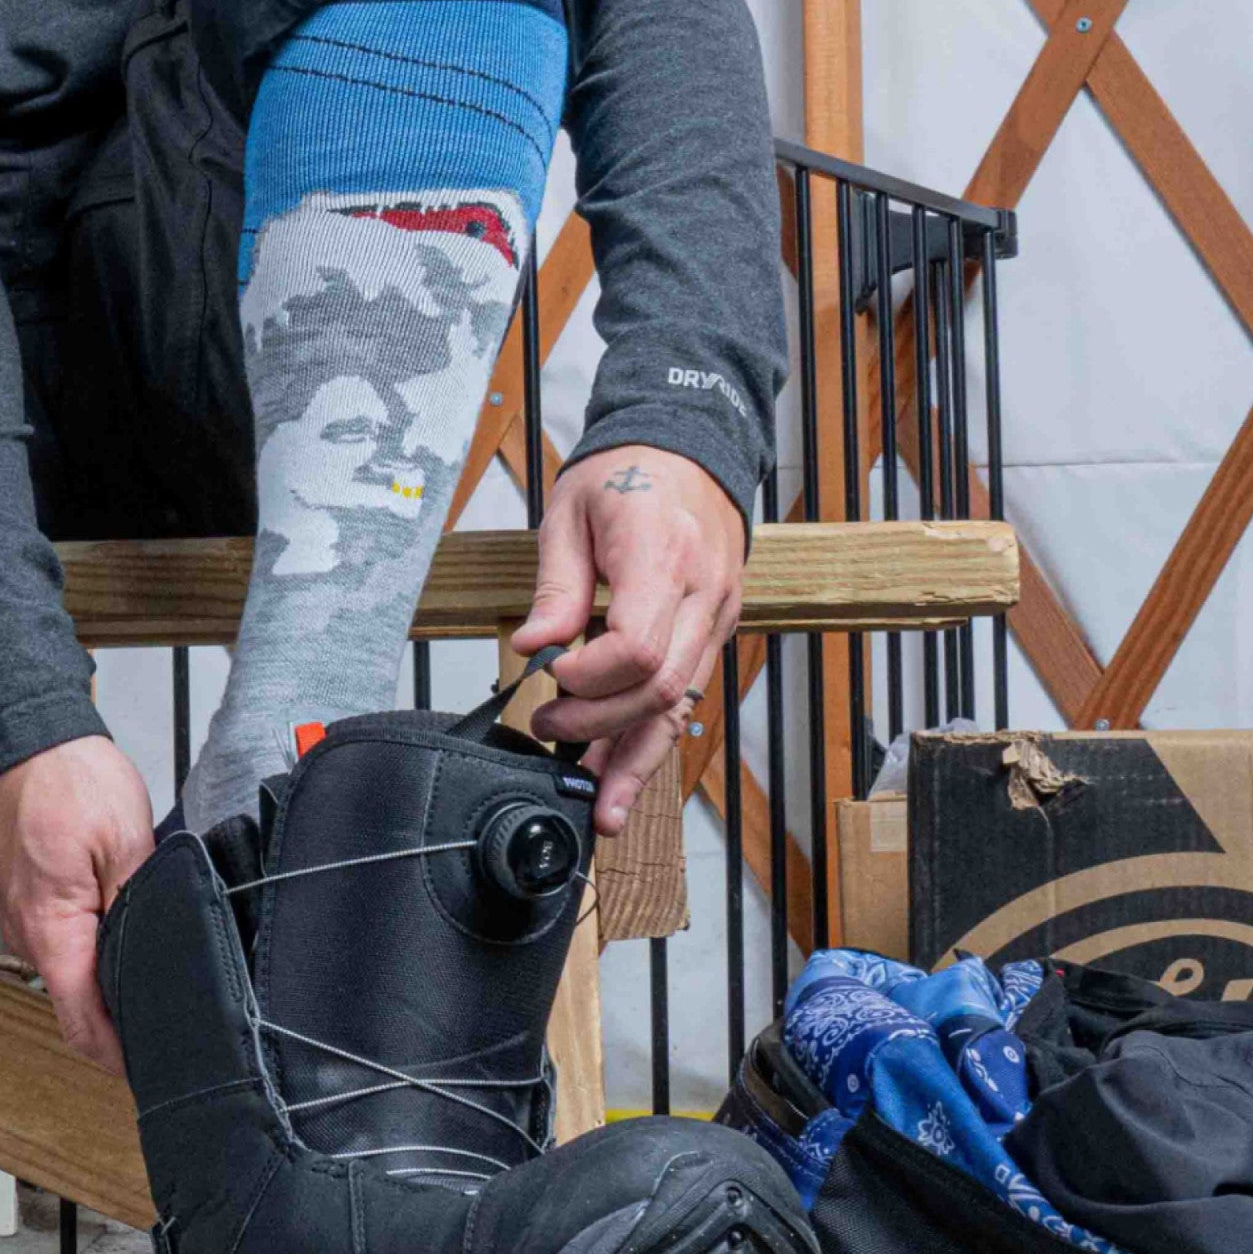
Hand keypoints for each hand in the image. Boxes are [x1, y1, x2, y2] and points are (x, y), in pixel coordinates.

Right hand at [0, 734, 154, 1074]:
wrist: (28, 737)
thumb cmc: (70, 779)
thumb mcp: (128, 844)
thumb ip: (145, 907)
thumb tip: (162, 958)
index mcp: (53, 930)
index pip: (83, 1023)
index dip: (118, 1057)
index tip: (153, 1069)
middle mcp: (31, 935)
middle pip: (76, 1011)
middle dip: (120, 1032)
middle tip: (171, 1034)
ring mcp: (28, 920)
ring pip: (71, 981)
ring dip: (108, 995)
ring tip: (158, 995)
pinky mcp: (34, 902)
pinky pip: (65, 949)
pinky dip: (96, 964)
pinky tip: (130, 953)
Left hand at [508, 443, 743, 836]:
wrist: (690, 447)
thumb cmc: (627, 473)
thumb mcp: (570, 513)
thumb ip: (555, 587)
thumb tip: (534, 647)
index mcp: (664, 555)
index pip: (637, 645)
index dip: (588, 677)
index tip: (548, 674)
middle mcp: (704, 593)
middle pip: (660, 686)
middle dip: (598, 723)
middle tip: (546, 724)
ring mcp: (718, 616)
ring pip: (681, 705)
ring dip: (636, 759)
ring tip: (600, 806)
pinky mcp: (715, 632)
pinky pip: (685, 695)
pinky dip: (651, 739)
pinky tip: (621, 775)